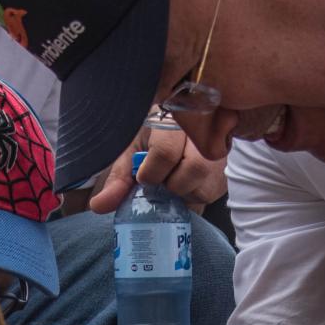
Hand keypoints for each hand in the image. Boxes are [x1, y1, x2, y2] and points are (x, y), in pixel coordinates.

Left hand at [87, 122, 227, 213]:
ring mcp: (219, 149)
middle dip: (171, 184)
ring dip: (184, 191)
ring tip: (173, 182)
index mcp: (171, 118)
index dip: (152, 173)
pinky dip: (193, 196)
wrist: (179, 135)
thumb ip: (117, 179)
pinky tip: (185, 185)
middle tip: (160, 182)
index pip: (166, 151)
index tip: (143, 177)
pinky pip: (211, 193)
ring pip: (205, 185)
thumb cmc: (150, 141)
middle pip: (193, 168)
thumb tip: (99, 206)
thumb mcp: (130, 154)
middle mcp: (201, 130)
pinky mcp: (225, 169)